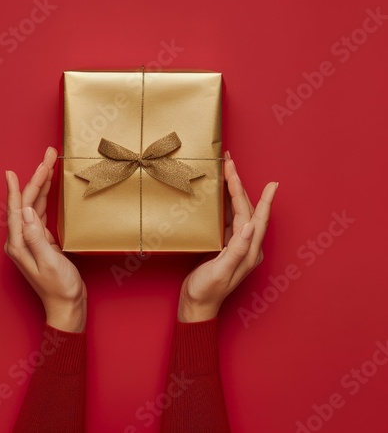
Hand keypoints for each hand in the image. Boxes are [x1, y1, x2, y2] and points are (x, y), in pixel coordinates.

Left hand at [4, 147, 86, 332]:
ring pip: (34, 205)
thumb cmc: (59, 288)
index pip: (18, 209)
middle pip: (27, 202)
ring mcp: (30, 240)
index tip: (11, 171)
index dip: (17, 188)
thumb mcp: (48, 263)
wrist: (67, 305)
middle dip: (37, 178)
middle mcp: (21, 239)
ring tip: (49, 166)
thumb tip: (28, 210)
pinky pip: (41, 214)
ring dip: (42, 185)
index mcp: (19, 244)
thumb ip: (37, 237)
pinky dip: (46, 198)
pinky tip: (49, 189)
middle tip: (47, 156)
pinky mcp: (41, 241)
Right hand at [177, 151, 277, 322]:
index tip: (272, 182)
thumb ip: (236, 250)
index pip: (254, 217)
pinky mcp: (226, 245)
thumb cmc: (207, 291)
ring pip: (239, 211)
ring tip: (227, 172)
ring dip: (234, 191)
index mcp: (249, 251)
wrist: (197, 304)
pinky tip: (220, 194)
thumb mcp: (220, 272)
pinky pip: (229, 218)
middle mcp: (247, 245)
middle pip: (247, 209)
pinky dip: (226, 203)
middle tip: (231, 163)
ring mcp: (237, 244)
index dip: (262, 199)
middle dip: (240, 185)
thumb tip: (250, 227)